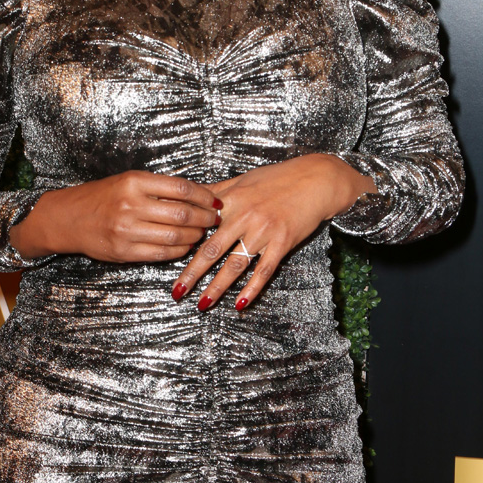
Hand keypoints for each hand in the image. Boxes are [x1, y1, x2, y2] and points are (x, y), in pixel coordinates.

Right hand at [10, 170, 222, 262]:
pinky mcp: (125, 252)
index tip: (215, 200)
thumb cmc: (102, 197)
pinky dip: (180, 251)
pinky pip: (162, 254)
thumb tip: (197, 194)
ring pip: (176, 236)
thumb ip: (159, 188)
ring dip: (195, 236)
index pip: (181, 188)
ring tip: (202, 232)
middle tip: (215, 218)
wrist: (69, 218)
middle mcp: (131, 205)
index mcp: (134, 182)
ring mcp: (127, 230)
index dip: (204, 196)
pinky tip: (186, 245)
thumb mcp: (128, 181)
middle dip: (205, 218)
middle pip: (182, 214)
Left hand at [171, 154, 375, 310]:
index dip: (182, 242)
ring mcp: (264, 231)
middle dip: (192, 273)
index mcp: (231, 201)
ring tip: (202, 303)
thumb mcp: (243, 180)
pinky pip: (264, 270)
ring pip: (235, 264)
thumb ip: (216, 192)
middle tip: (177, 291)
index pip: (200, 225)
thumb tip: (189, 197)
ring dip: (217, 287)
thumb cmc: (278, 178)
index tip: (167, 256)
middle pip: (212, 250)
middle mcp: (244, 217)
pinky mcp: (282, 243)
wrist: (315, 180)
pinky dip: (251, 289)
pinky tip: (240, 304)